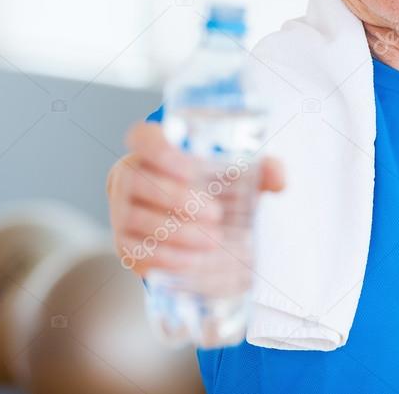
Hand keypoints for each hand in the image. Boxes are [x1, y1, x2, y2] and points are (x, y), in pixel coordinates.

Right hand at [107, 121, 284, 276]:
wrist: (182, 221)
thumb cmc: (207, 187)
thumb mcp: (231, 174)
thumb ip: (259, 169)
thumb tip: (279, 178)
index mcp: (151, 150)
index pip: (141, 136)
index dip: (158, 149)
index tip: (190, 168)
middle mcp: (128, 177)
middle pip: (137, 181)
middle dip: (176, 199)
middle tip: (215, 215)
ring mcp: (119, 212)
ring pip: (135, 219)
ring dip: (175, 233)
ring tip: (211, 241)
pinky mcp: (123, 245)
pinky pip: (135, 251)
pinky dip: (164, 258)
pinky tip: (191, 262)